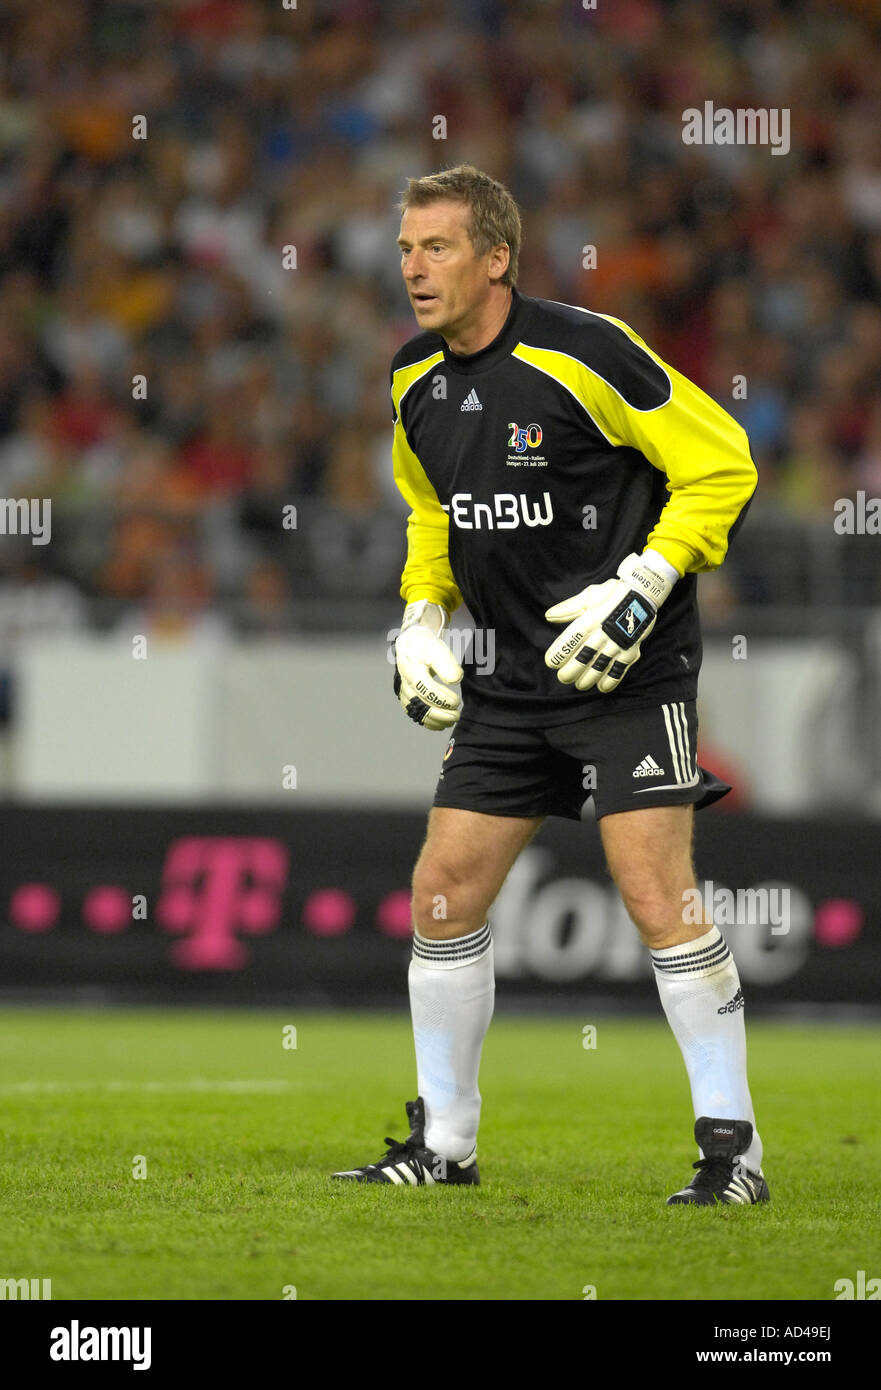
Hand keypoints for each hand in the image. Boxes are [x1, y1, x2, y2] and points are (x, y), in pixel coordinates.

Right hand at [394, 601, 462, 729]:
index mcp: (412, 670)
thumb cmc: (426, 646)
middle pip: (420, 705)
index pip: (426, 690)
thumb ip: (447, 664)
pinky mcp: (407, 697)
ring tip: (451, 721)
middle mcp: (405, 683)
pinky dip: (428, 721)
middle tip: (457, 715)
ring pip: (417, 713)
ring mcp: (404, 692)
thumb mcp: (438, 649)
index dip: (442, 699)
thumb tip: (455, 680)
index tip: (457, 701)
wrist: (412, 644)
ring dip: (435, 720)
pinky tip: (441, 724)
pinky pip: (415, 714)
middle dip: (441, 714)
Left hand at [544, 551, 675, 693]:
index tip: (550, 662)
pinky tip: (602, 686)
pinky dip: (611, 680)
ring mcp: (618, 644)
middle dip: (570, 671)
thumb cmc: (614, 593)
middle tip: (563, 677)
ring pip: (599, 667)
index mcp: (591, 620)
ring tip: (579, 685)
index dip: (559, 654)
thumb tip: (549, 615)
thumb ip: (569, 607)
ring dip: (587, 679)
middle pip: (583, 658)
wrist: (645, 593)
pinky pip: (620, 669)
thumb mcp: (591, 594)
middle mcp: (603, 634)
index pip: (571, 640)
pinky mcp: (631, 650)